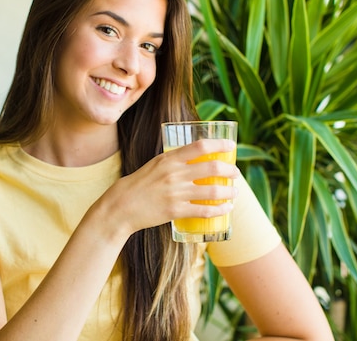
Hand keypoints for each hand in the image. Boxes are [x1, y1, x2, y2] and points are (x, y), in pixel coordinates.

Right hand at [98, 138, 239, 238]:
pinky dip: (220, 209)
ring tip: (234, 192)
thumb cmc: (139, 184)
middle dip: (230, 170)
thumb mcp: (155, 165)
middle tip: (235, 173)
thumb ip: (174, 162)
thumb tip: (196, 159)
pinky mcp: (175, 211)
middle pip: (213, 168)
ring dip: (229, 192)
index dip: (219, 144)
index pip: (200, 146)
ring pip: (213, 191)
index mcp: (169, 159)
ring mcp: (176, 193)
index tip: (231, 145)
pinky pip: (205, 211)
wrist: (121, 206)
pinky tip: (226, 208)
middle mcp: (174, 174)